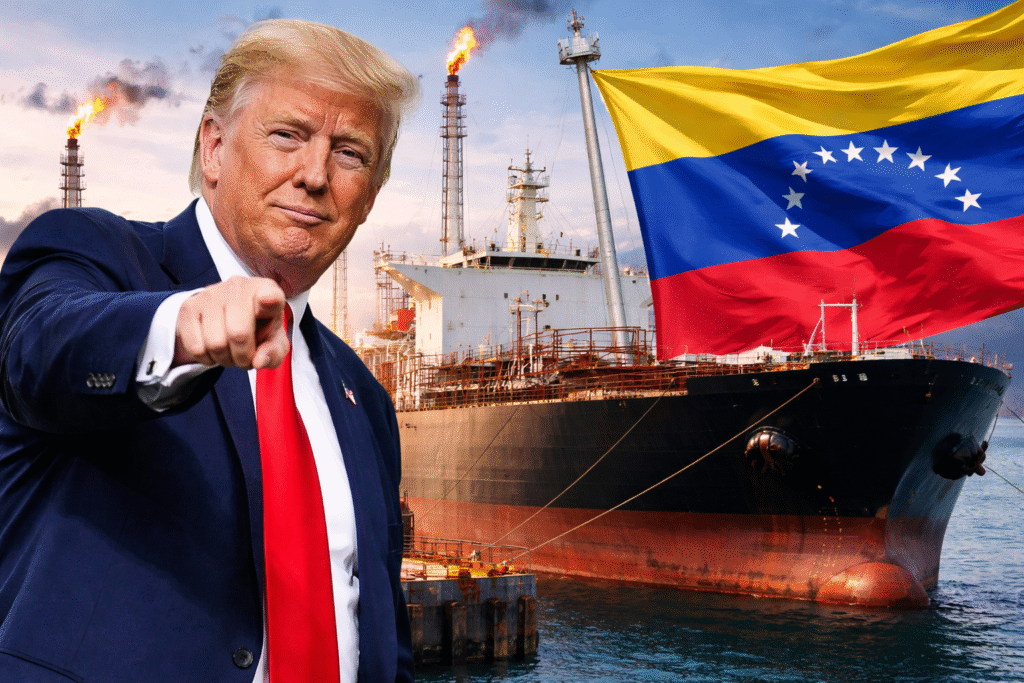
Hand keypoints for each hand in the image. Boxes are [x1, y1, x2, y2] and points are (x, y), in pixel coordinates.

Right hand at [173, 276, 289, 369]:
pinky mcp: (189, 307)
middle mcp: (238, 287)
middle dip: (243, 357)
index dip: (269, 299)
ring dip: (224, 359)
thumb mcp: (273, 342)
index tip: (269, 300)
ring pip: (216, 344)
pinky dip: (206, 358)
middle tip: (245, 358)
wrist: (225, 314)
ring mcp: (210, 294)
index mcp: (266, 291)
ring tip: (230, 352)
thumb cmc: (256, 327)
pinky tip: (213, 349)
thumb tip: (259, 361)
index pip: (270, 295)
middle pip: (239, 334)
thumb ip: (274, 353)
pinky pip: (196, 347)